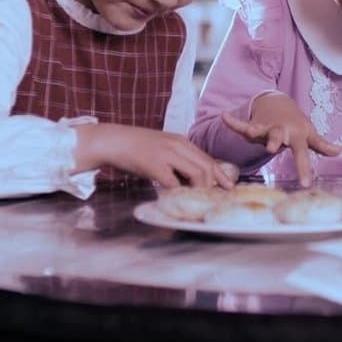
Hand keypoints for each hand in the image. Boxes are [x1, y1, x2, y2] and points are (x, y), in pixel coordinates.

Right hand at [73, 123, 235, 188]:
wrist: (113, 140)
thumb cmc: (135, 146)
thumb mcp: (162, 147)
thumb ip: (177, 159)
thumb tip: (189, 179)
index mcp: (182, 141)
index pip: (208, 159)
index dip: (220, 175)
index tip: (228, 187)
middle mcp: (178, 145)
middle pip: (207, 167)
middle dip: (214, 186)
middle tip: (214, 199)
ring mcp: (168, 154)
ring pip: (197, 174)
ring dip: (199, 190)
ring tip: (194, 201)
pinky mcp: (155, 165)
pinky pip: (174, 183)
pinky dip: (177, 194)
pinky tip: (174, 199)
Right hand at [221, 93, 341, 185]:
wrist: (280, 104)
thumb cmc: (296, 124)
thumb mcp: (309, 134)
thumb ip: (321, 144)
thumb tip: (339, 150)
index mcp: (296, 136)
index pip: (302, 154)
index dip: (303, 169)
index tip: (305, 183)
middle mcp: (281, 131)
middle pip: (278, 137)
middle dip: (274, 141)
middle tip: (272, 149)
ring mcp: (267, 127)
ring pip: (261, 130)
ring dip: (255, 130)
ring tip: (250, 131)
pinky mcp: (254, 126)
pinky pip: (243, 125)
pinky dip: (234, 122)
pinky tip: (225, 117)